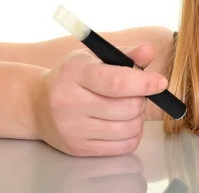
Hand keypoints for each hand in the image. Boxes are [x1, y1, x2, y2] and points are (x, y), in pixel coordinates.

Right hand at [34, 44, 167, 156]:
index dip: (144, 83)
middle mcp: (69, 102)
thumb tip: (148, 50)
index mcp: (75, 73)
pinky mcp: (78, 148)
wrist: (38, 104)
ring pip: (128, 128)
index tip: (161, 82)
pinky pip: (123, 146)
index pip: (116, 82)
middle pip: (127, 107)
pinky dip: (132, 135)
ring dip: (138, 117)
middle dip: (141, 99)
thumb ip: (125, 55)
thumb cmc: (73, 77)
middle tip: (136, 93)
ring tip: (128, 107)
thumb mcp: (94, 58)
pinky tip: (124, 123)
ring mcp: (72, 128)